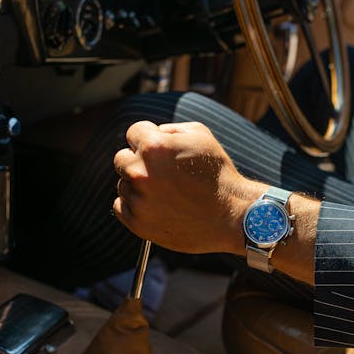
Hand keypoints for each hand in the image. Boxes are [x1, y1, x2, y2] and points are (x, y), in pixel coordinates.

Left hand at [113, 121, 265, 254]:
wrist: (232, 215)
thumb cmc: (218, 174)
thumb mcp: (200, 135)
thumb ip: (169, 129)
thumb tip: (152, 134)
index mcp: (153, 147)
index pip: (132, 133)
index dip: (148, 139)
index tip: (160, 151)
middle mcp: (140, 173)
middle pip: (121, 159)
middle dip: (138, 161)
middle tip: (162, 173)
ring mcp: (138, 200)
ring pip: (123, 184)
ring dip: (138, 185)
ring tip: (167, 192)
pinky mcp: (138, 223)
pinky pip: (121, 206)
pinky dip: (135, 205)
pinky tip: (158, 205)